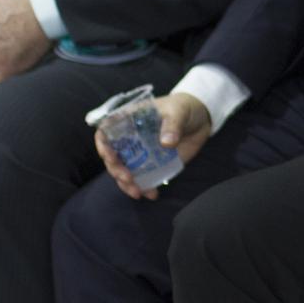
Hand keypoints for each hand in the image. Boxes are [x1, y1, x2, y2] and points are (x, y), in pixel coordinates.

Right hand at [96, 92, 210, 199]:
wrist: (200, 119)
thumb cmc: (183, 108)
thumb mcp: (178, 111)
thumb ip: (172, 125)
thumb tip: (166, 143)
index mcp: (129, 121)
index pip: (106, 132)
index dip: (103, 145)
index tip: (110, 156)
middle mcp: (130, 140)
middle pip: (113, 157)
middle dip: (116, 170)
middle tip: (128, 178)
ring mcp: (140, 154)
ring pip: (124, 171)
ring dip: (126, 184)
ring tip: (137, 192)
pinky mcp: (152, 165)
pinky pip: (143, 179)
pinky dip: (145, 188)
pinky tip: (152, 194)